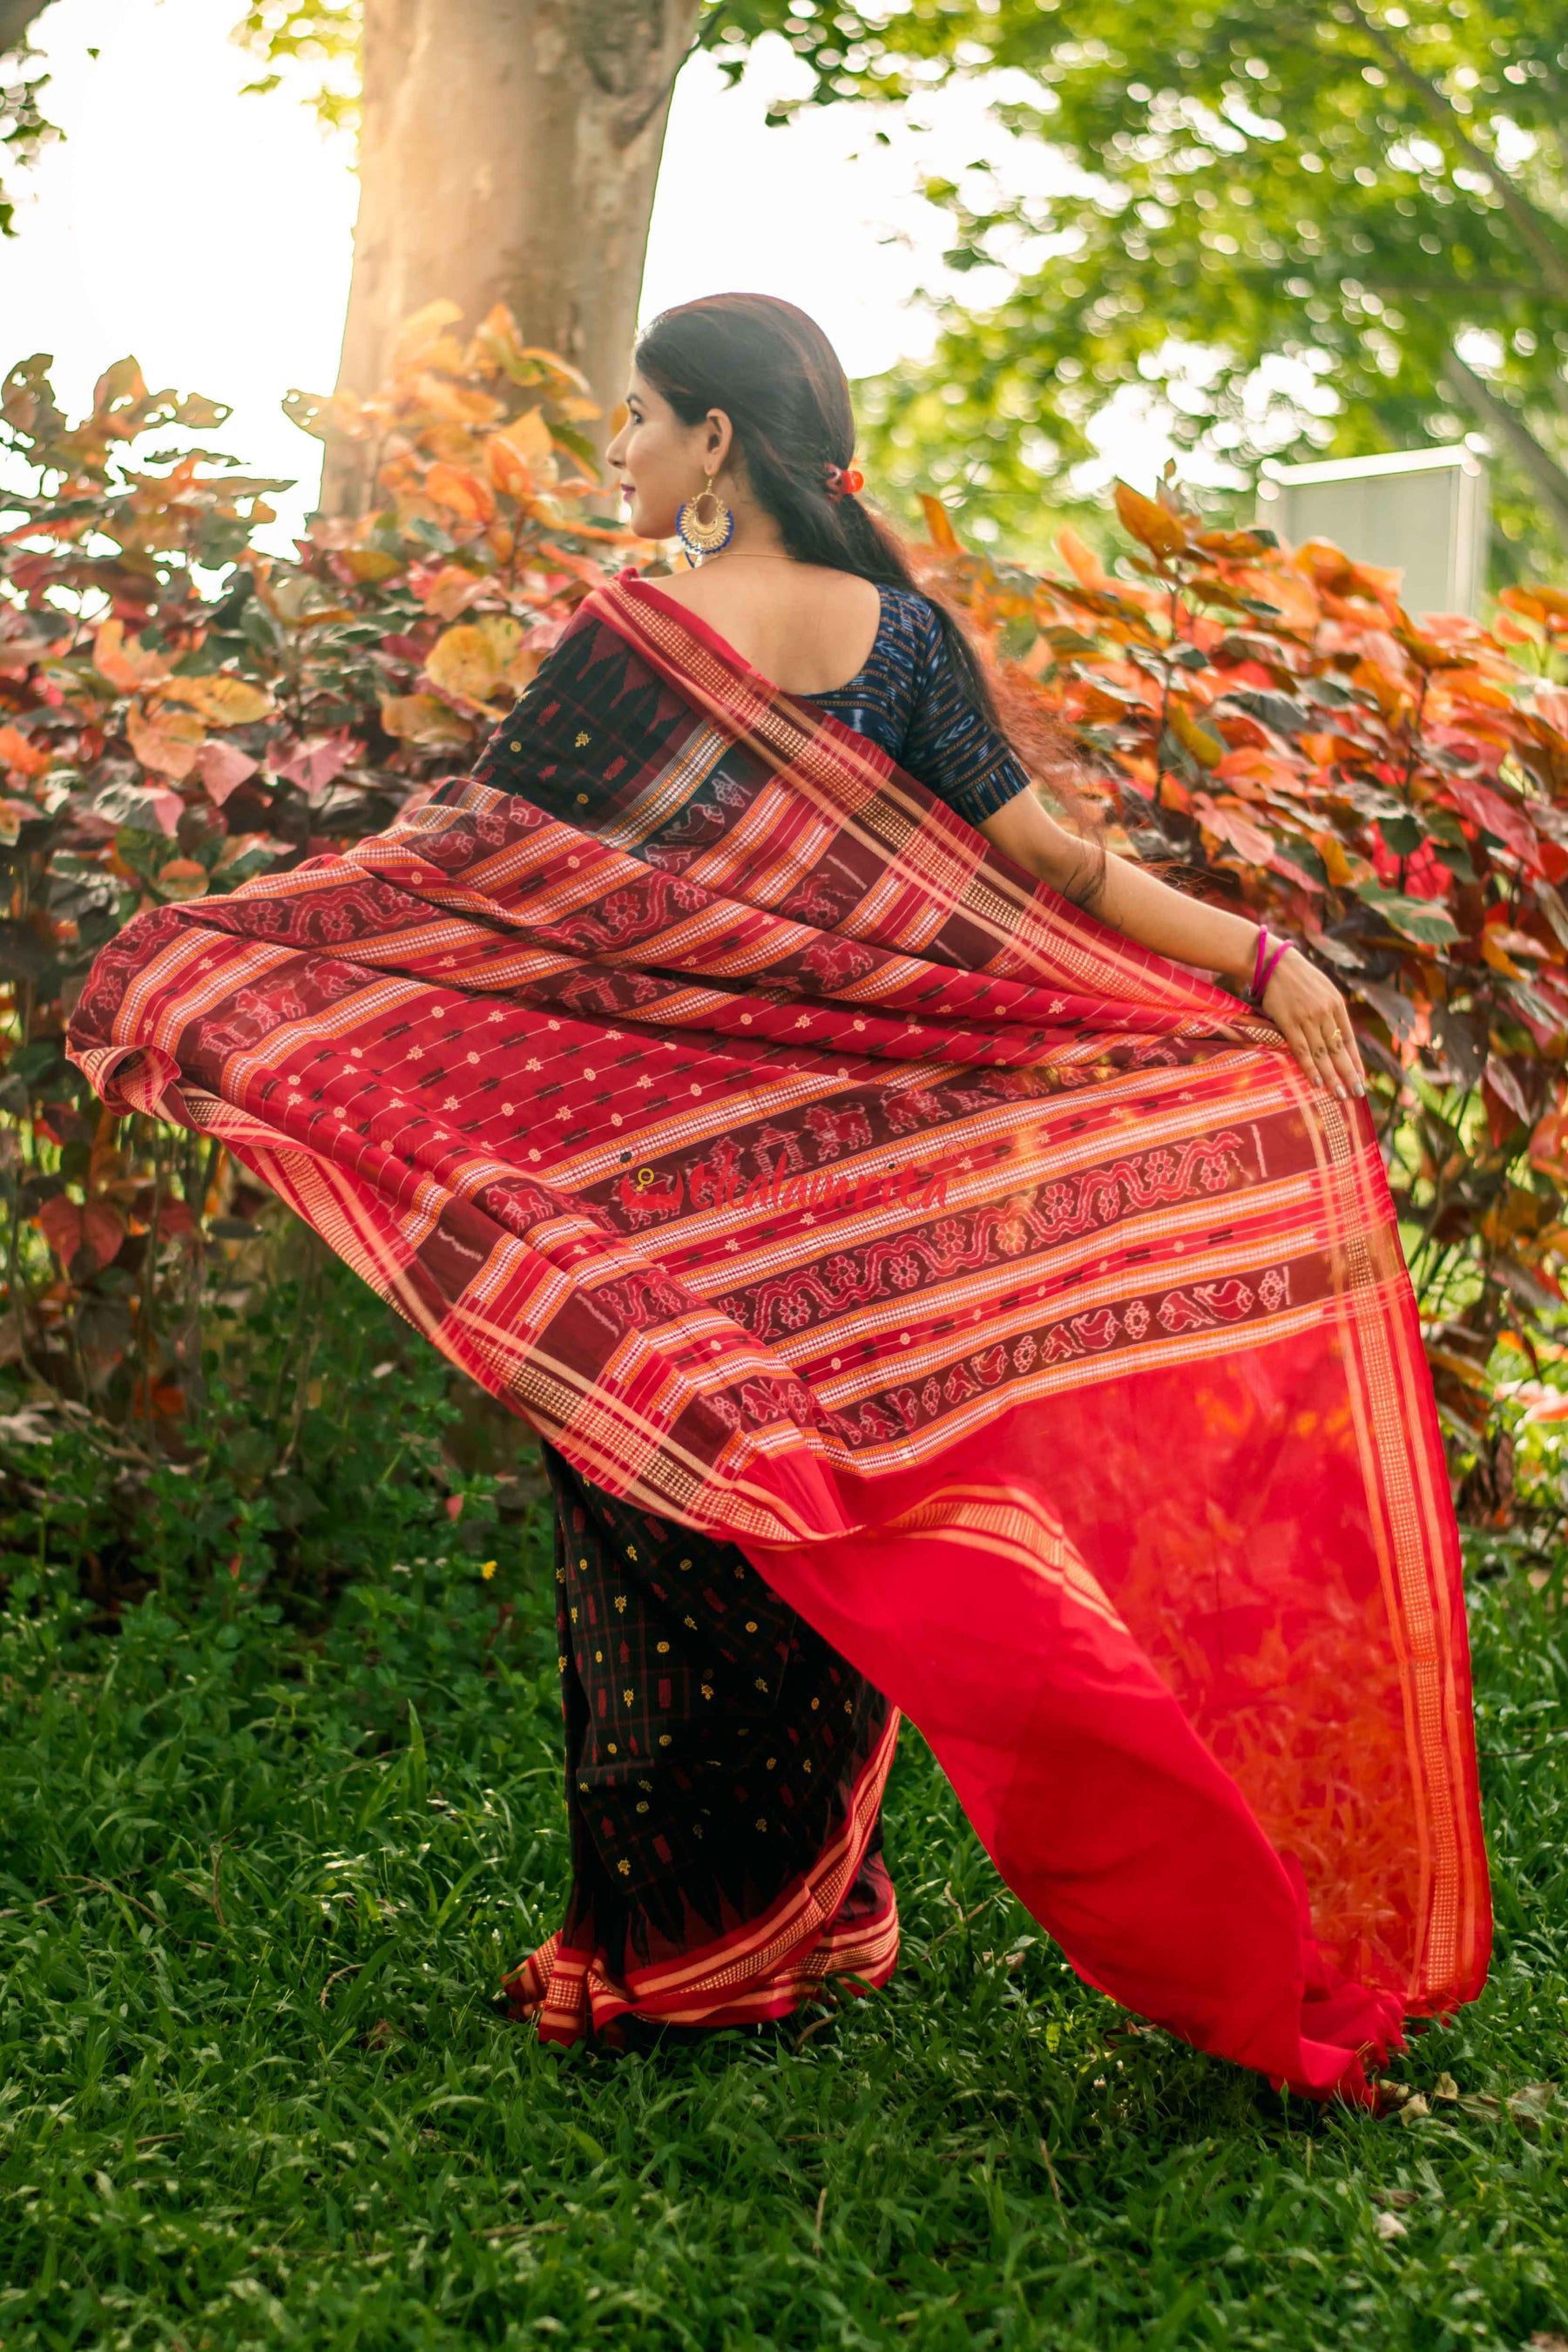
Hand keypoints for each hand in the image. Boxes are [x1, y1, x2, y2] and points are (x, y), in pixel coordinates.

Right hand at [1261, 945, 1366, 1100]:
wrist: (1273, 963)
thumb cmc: (1298, 977)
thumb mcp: (1323, 989)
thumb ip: (1330, 1011)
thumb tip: (1336, 1037)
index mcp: (1336, 1004)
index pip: (1348, 1038)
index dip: (1355, 1060)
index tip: (1361, 1078)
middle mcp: (1325, 1013)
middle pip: (1339, 1049)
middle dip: (1349, 1073)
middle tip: (1357, 1093)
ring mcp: (1307, 1018)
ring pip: (1322, 1053)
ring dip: (1332, 1076)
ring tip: (1339, 1095)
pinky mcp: (1289, 1022)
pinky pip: (1302, 1050)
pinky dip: (1311, 1068)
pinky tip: (1318, 1083)